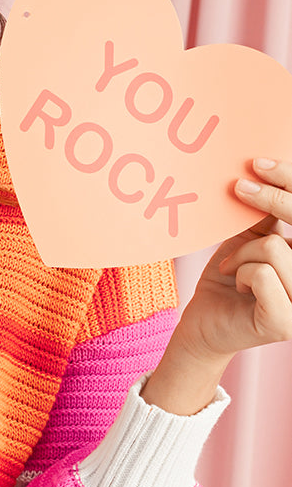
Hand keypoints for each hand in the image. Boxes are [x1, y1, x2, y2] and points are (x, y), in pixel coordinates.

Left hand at [142, 157, 291, 414]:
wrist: (202, 323)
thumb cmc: (229, 277)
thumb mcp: (252, 236)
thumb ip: (272, 213)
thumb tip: (273, 171)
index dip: (289, 183)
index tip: (260, 162)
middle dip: (267, 202)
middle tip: (239, 188)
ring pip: (275, 248)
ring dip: (244, 254)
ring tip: (234, 269)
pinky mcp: (285, 322)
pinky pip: (263, 273)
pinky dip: (241, 273)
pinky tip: (237, 287)